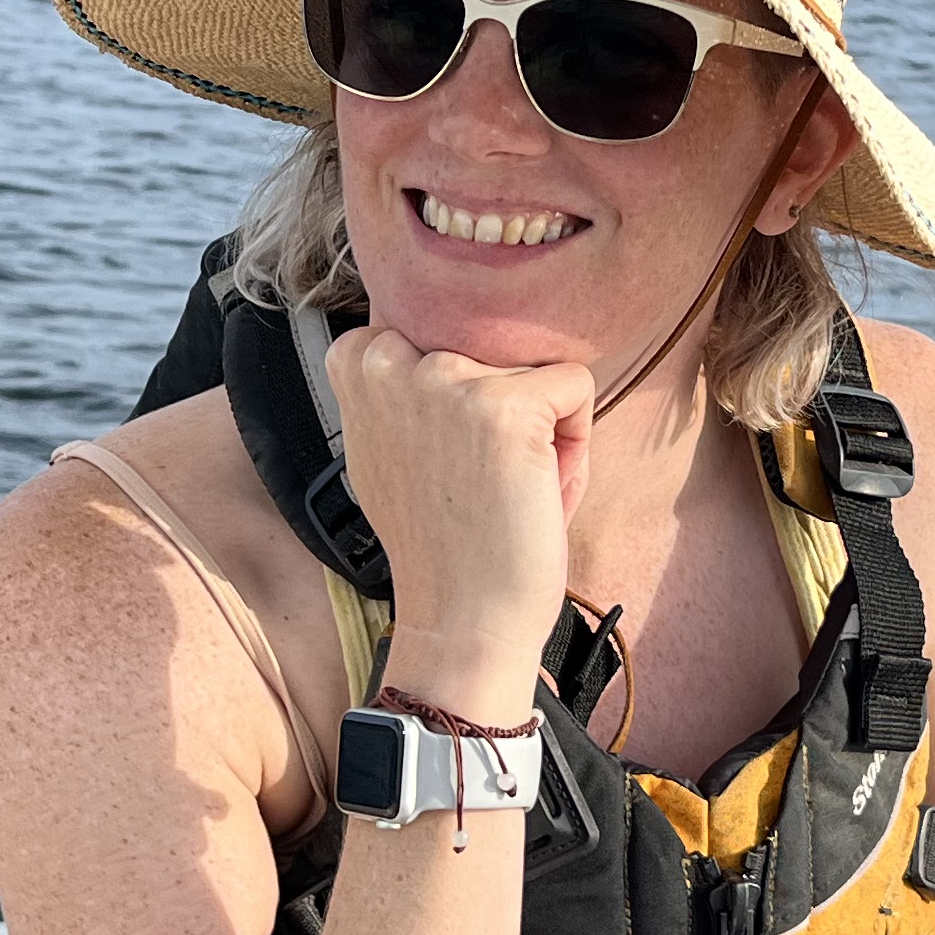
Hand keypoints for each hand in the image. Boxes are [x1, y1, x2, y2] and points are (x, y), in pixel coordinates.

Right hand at [325, 327, 591, 716]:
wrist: (461, 622)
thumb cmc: (441, 542)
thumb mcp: (385, 448)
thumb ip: (396, 386)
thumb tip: (428, 335)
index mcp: (357, 368)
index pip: (429, 313)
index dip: (459, 379)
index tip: (448, 447)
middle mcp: (393, 364)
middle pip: (491, 340)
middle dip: (502, 401)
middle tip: (482, 476)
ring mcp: (447, 382)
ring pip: (533, 366)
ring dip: (541, 422)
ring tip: (511, 485)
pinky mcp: (506, 407)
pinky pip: (575, 385)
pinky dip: (577, 440)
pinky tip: (540, 489)